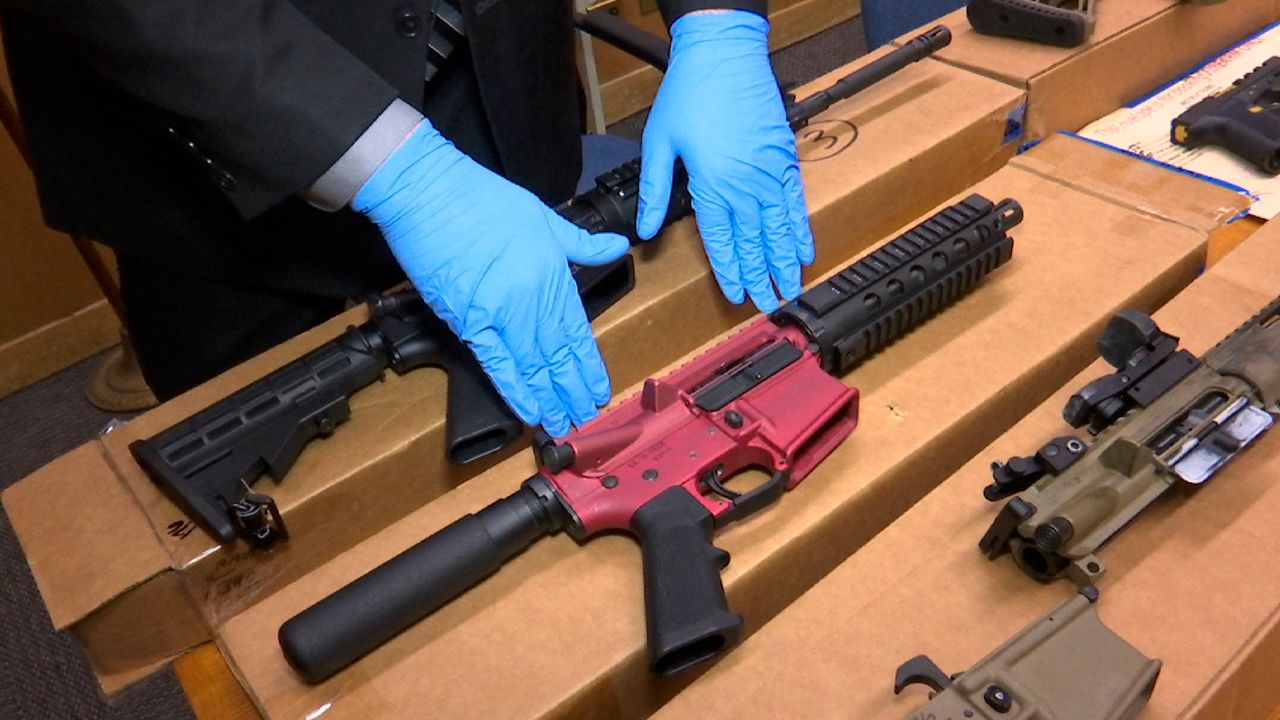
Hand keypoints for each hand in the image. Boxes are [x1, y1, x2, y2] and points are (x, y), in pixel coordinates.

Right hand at [354, 122, 628, 436]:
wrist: (430, 193)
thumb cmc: (481, 199)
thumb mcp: (544, 216)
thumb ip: (581, 242)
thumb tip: (616, 246)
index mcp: (553, 274)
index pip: (577, 331)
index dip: (588, 365)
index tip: (599, 390)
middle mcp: (532, 299)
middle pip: (557, 355)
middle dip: (572, 390)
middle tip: (585, 418)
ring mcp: (500, 313)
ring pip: (532, 366)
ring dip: (548, 398)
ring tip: (562, 424)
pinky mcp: (467, 320)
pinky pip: (496, 363)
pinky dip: (514, 390)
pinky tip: (529, 410)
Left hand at [637, 10, 813, 312]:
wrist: (725, 53)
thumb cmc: (689, 93)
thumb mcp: (659, 142)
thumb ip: (654, 189)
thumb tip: (643, 229)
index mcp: (712, 184)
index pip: (721, 240)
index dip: (729, 271)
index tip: (736, 296)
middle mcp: (745, 184)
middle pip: (755, 242)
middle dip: (761, 276)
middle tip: (769, 305)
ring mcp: (770, 172)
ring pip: (780, 228)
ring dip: (785, 261)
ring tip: (791, 289)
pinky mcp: (785, 158)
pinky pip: (795, 203)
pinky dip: (800, 229)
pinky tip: (805, 250)